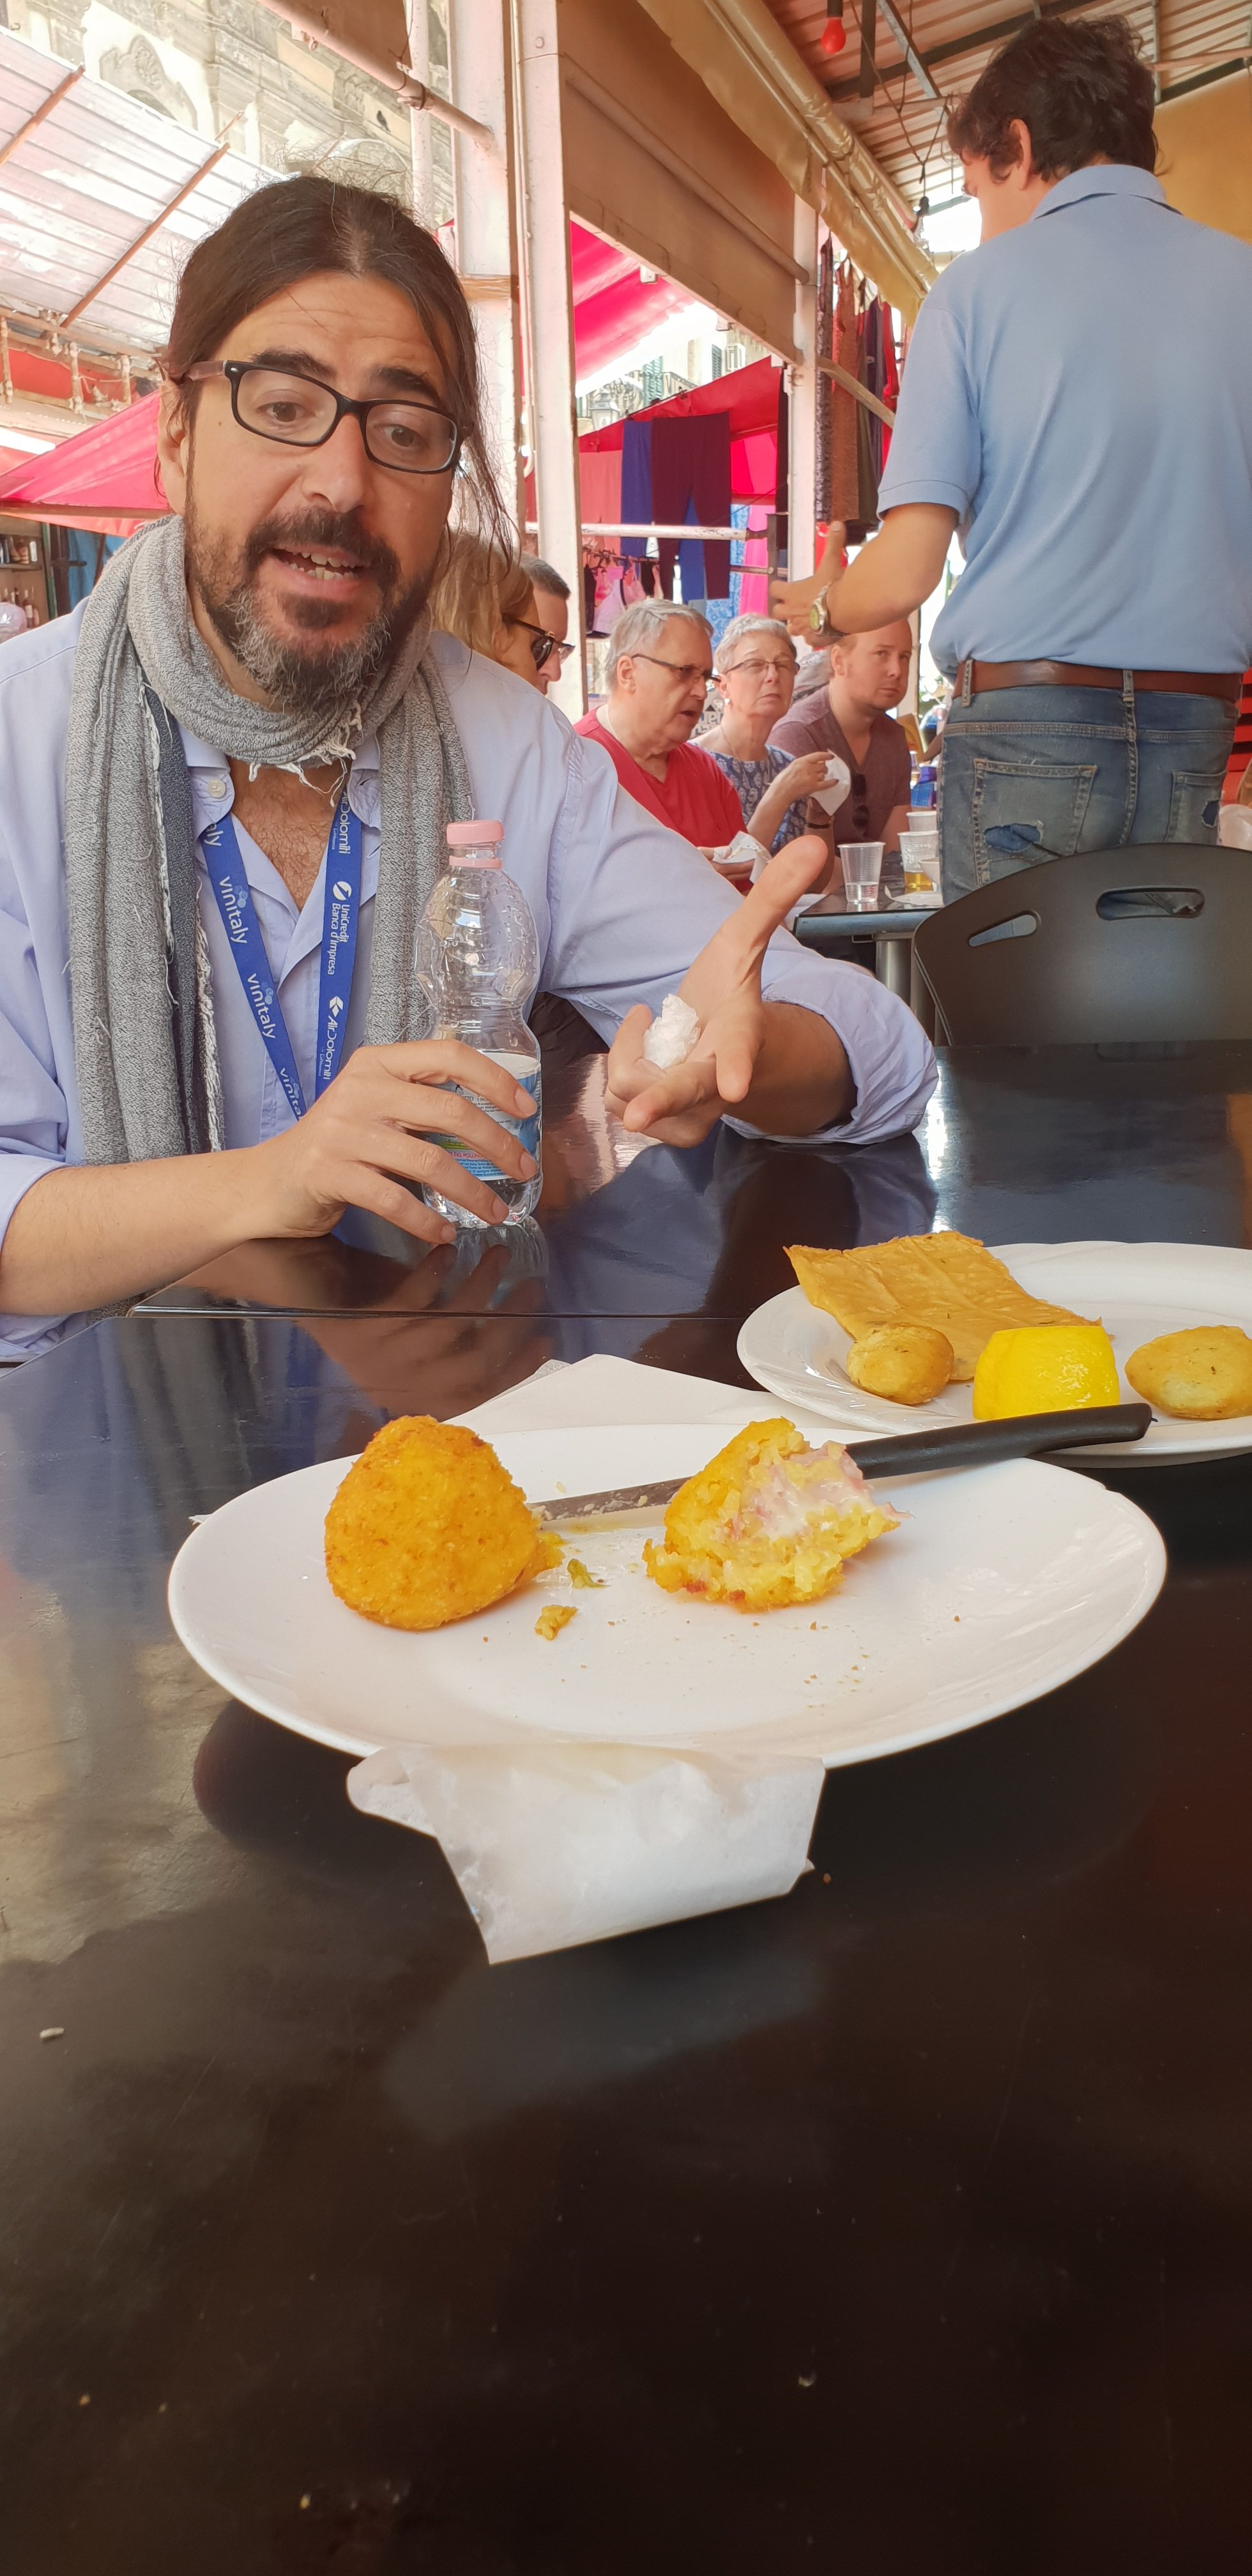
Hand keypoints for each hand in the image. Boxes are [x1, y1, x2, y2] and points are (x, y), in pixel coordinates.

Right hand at [240, 1040, 537, 1246]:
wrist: (269, 1183)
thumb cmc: (337, 1147)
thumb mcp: (377, 1107)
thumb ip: (421, 1099)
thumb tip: (492, 1107)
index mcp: (377, 1064)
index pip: (448, 1055)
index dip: (495, 1080)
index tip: (526, 1110)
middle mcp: (360, 1090)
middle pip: (448, 1109)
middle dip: (497, 1143)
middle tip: (525, 1171)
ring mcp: (342, 1131)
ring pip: (427, 1158)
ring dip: (471, 1191)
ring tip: (495, 1213)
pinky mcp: (329, 1172)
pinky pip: (392, 1198)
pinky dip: (425, 1220)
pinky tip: (444, 1233)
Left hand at [605, 835, 828, 1144]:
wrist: (718, 1049)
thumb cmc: (728, 995)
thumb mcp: (743, 941)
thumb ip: (772, 896)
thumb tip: (813, 845)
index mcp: (738, 1035)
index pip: (739, 1051)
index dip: (736, 1066)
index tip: (736, 1084)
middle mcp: (714, 1080)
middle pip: (686, 1094)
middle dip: (661, 1101)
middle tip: (638, 1116)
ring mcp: (688, 1107)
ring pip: (632, 1088)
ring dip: (628, 1051)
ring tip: (652, 1025)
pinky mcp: (659, 1121)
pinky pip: (615, 1094)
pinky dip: (620, 1062)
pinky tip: (642, 1047)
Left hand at [768, 523, 845, 632]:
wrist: (844, 610)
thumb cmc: (833, 586)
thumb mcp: (831, 561)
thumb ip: (833, 543)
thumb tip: (836, 524)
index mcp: (792, 593)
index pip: (774, 590)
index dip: (776, 587)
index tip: (779, 586)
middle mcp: (793, 611)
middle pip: (777, 613)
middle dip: (782, 609)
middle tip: (789, 605)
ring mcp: (802, 627)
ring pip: (791, 629)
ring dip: (795, 624)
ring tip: (804, 620)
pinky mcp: (814, 639)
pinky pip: (809, 640)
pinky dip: (811, 637)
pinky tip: (818, 634)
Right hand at [778, 751, 833, 802]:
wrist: (780, 793)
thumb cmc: (782, 781)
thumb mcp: (792, 767)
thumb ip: (802, 765)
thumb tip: (812, 764)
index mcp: (801, 761)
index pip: (817, 756)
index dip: (826, 755)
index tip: (831, 756)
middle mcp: (807, 768)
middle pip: (822, 766)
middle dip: (823, 769)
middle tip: (821, 772)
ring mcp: (811, 777)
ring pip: (823, 774)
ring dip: (823, 776)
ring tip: (818, 779)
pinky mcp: (813, 787)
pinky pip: (826, 784)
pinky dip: (832, 783)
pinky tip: (836, 781)